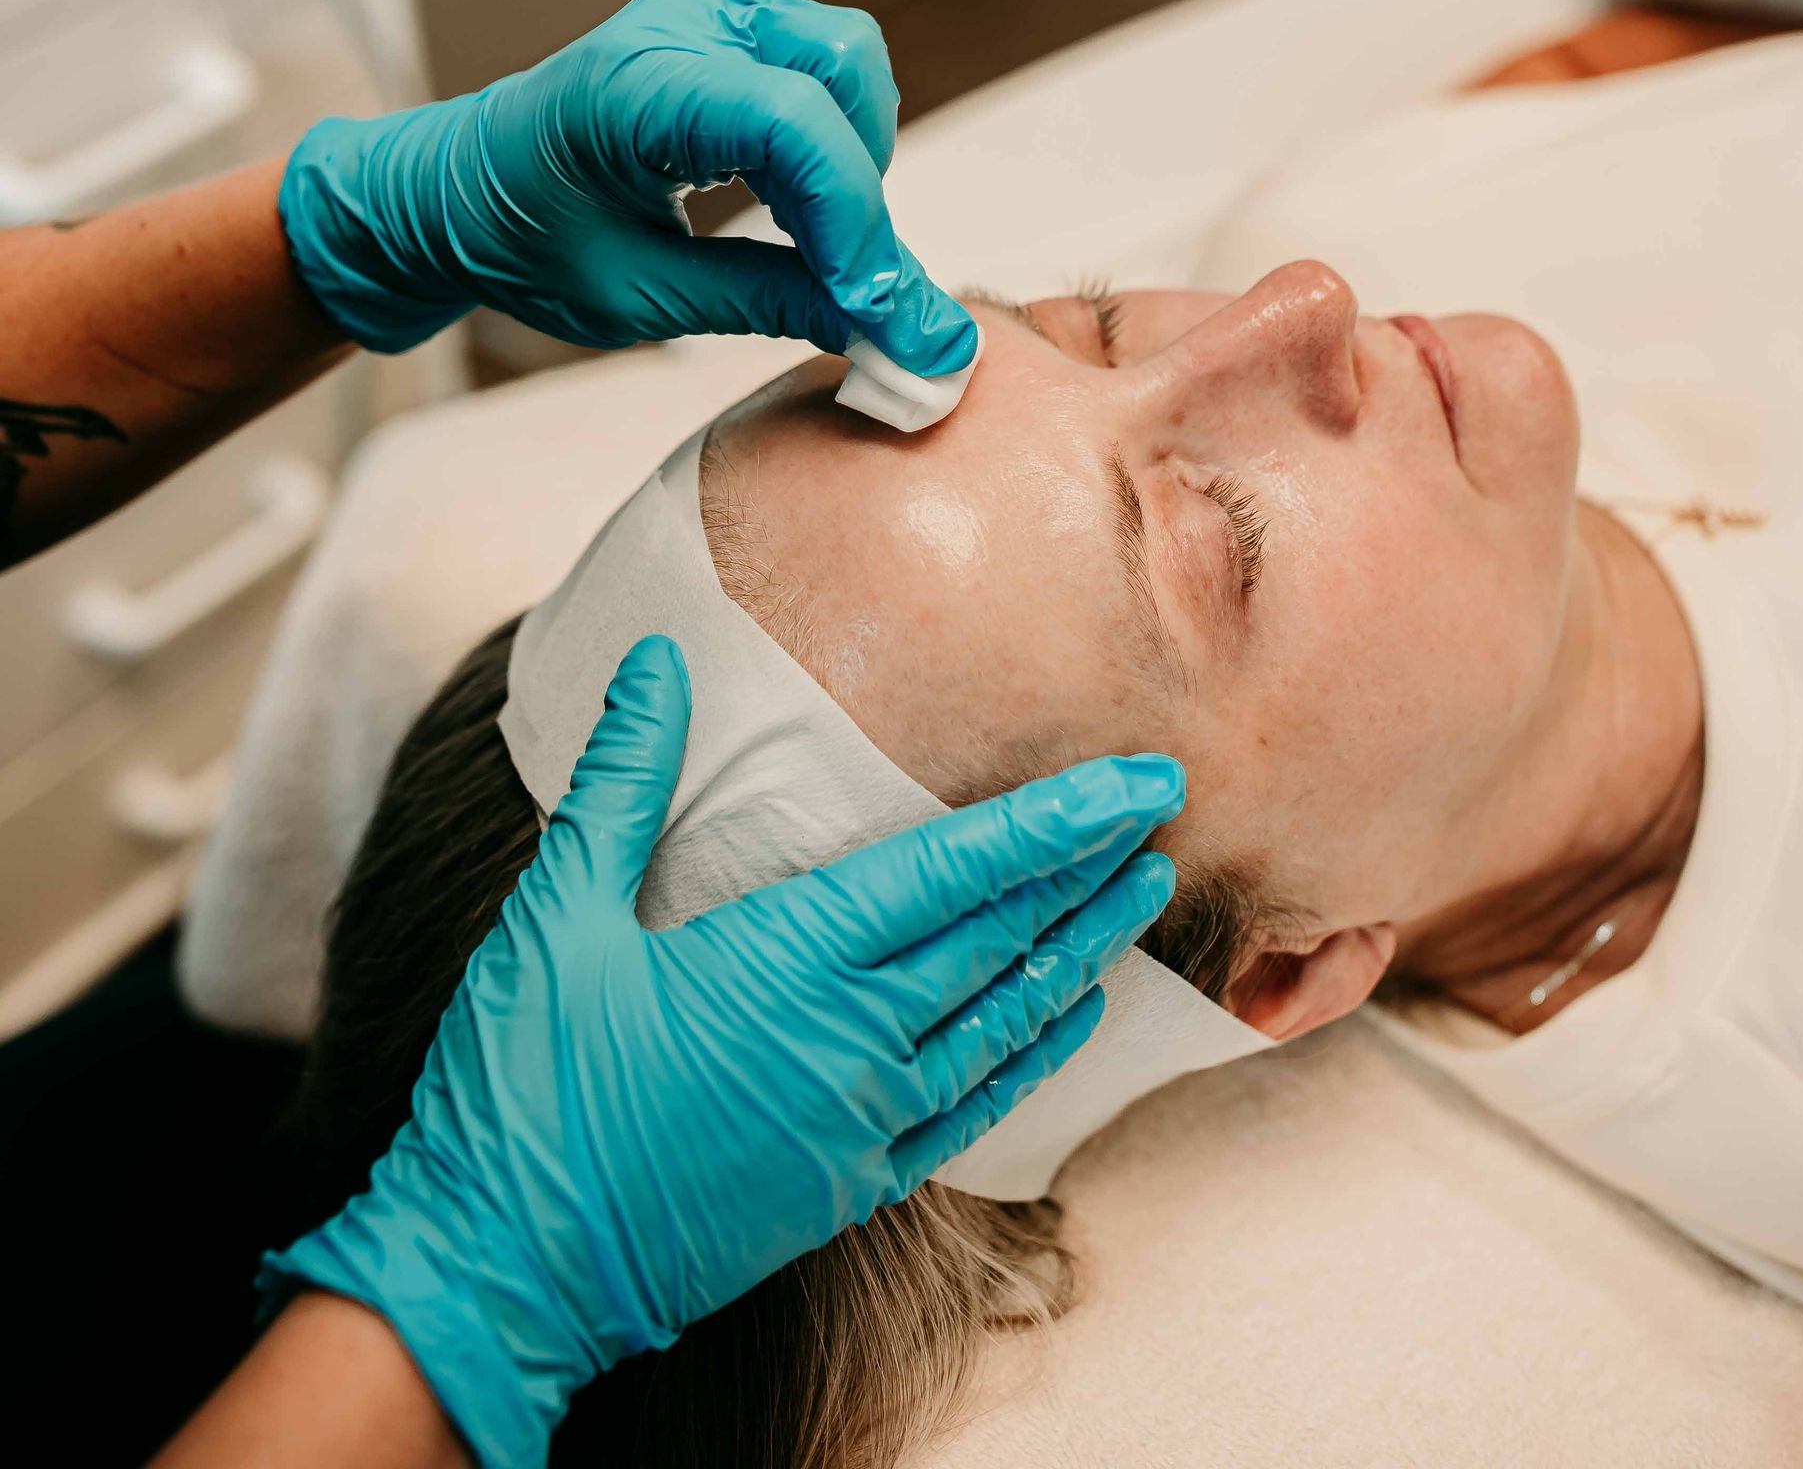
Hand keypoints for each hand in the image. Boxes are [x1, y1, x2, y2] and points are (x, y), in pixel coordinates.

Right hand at [264, 640, 1181, 1468]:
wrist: (502, 1274)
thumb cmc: (522, 1089)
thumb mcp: (555, 916)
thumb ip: (621, 783)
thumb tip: (655, 665)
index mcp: (785, 963)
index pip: (955, 874)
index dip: (1053, 822)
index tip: (1134, 780)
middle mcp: (847, 1042)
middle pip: (1002, 939)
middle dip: (1090, 870)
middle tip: (1163, 811)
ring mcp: (857, 1122)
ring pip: (1003, 1024)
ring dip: (1079, 954)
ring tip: (1140, 896)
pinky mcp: (846, 1185)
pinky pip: (970, 1109)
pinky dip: (1029, 1053)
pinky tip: (1062, 1020)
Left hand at [278, 0, 976, 370]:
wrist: (452, 192)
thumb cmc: (522, 242)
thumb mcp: (636, 298)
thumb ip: (766, 304)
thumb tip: (888, 333)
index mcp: (630, 90)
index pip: (788, 121)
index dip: (851, 215)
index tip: (876, 305)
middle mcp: (676, 29)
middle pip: (839, 63)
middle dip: (862, 179)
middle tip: (844, 275)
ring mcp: (704, 18)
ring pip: (843, 52)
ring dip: (856, 149)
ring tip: (815, 239)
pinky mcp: (725, 31)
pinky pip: (820, 59)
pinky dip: (834, 132)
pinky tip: (795, 202)